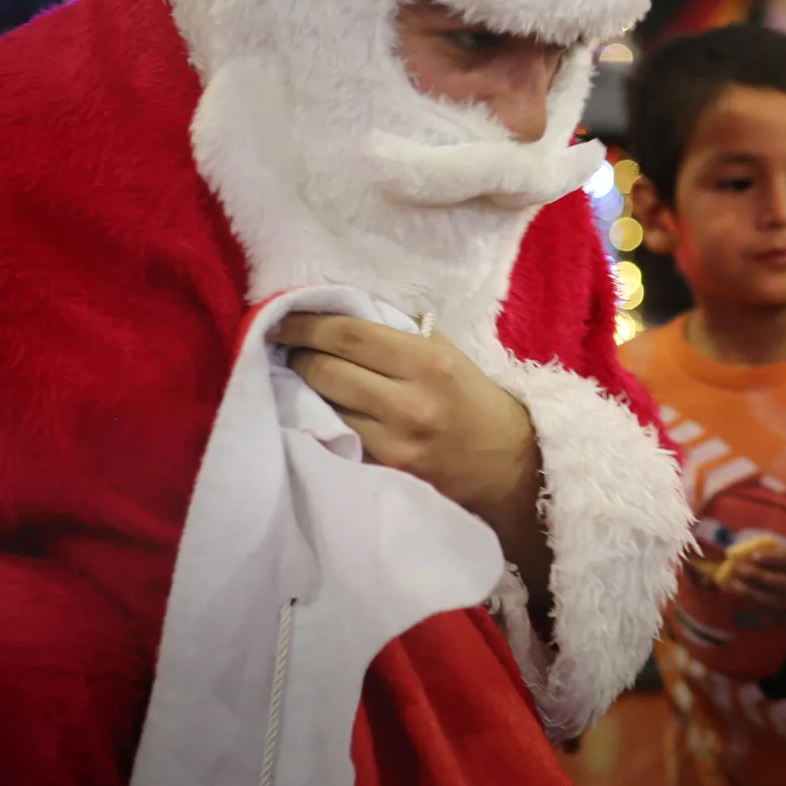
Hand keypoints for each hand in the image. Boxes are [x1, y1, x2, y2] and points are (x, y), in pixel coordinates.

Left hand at [270, 313, 539, 516]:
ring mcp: (394, 443)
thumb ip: (396, 333)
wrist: (505, 463)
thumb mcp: (445, 353)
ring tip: (300, 378)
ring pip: (322, 408)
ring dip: (302, 390)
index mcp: (427, 362)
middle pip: (325, 371)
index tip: (280, 319)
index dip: (305, 325)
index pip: (348, 335)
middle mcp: (409, 403)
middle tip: (287, 348)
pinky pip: (335, 439)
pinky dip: (319, 421)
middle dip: (297, 355)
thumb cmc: (471, 398)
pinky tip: (315, 410)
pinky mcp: (384, 472)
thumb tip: (335, 314)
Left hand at [730, 544, 785, 627]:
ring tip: (736, 588)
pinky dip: (764, 610)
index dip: (773, 559)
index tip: (751, 556)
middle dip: (758, 579)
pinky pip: (784, 617)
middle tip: (737, 572)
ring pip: (782, 603)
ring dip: (756, 596)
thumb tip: (762, 552)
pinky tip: (749, 602)